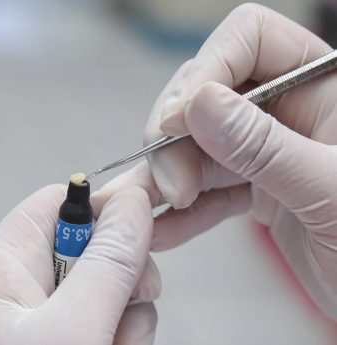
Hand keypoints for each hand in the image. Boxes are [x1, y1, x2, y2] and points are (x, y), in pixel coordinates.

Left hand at [0, 185, 160, 344]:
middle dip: (123, 274)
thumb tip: (134, 202)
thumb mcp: (71, 335)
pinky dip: (120, 340)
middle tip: (134, 305)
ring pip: (103, 290)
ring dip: (126, 318)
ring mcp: (36, 324)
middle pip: (87, 248)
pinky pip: (103, 324)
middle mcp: (14, 291)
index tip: (144, 225)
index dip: (101, 206)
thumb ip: (107, 265)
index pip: (55, 205)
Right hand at [96, 4, 336, 319]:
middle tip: (170, 185)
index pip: (250, 40)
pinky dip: (181, 211)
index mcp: (322, 86)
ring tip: (143, 213)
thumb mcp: (329, 191)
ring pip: (196, 145)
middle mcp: (287, 111)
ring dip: (166, 178)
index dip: (207, 70)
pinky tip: (162, 229)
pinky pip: (206, 189)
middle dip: (176, 139)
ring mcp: (266, 151)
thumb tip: (197, 104)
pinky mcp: (253, 188)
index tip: (177, 120)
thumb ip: (264, 146)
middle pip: (207, 95)